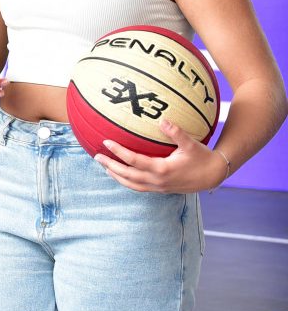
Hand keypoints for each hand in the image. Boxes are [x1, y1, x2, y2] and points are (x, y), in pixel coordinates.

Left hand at [93, 121, 228, 193]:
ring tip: (104, 166)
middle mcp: (157, 180)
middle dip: (110, 166)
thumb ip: (176, 132)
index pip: (134, 160)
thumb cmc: (202, 157)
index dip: (118, 152)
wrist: (214, 176)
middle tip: (96, 156)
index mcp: (162, 169)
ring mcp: (159, 187)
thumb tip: (162, 120)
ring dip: (116, 176)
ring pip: (131, 184)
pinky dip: (127, 182)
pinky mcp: (161, 189)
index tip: (105, 142)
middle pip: (127, 175)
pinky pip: (139, 187)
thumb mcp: (191, 144)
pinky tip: (121, 175)